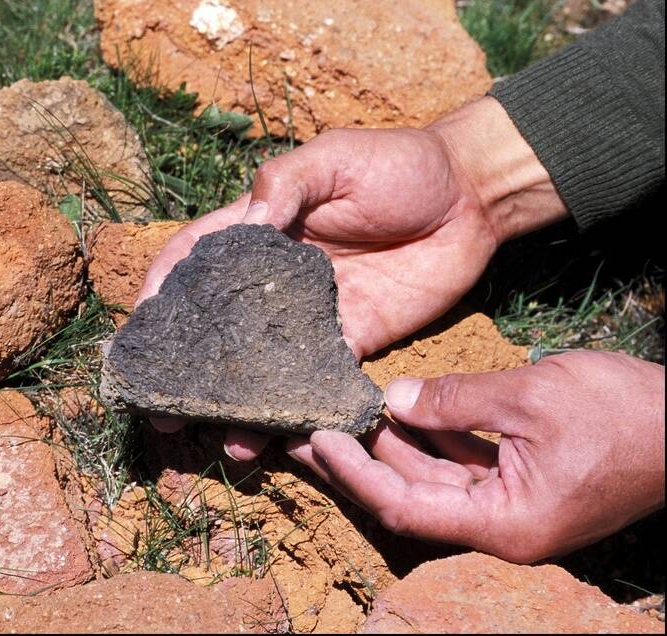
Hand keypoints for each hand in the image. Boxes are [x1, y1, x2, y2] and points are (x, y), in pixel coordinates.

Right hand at [139, 98, 568, 457]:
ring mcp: (312, 316)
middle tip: (163, 412)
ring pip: (262, 366)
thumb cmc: (398, 164)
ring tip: (229, 441)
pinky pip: (320, 382)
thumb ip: (283, 187)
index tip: (139, 328)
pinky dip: (300, 410)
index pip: (194, 260)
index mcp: (259, 229)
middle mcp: (275, 280)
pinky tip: (287, 438)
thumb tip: (243, 228)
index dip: (162, 290)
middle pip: (217, 326)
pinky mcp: (354, 341)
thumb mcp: (332, 159)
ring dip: (241, 405)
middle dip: (187, 369)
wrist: (472, 197)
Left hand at [287, 351, 665, 562]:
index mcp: (503, 525)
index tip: (314, 438)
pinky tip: (392, 409)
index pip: (403, 506)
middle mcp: (501, 526)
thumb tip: (393, 400)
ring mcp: (512, 506)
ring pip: (430, 479)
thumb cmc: (623, 414)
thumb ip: (455, 401)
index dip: (353, 473)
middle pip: (408, 496)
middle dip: (354, 460)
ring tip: (334, 414)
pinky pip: (459, 464)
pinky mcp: (522, 482)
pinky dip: (427, 439)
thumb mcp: (529, 397)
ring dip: (386, 447)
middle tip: (300, 427)